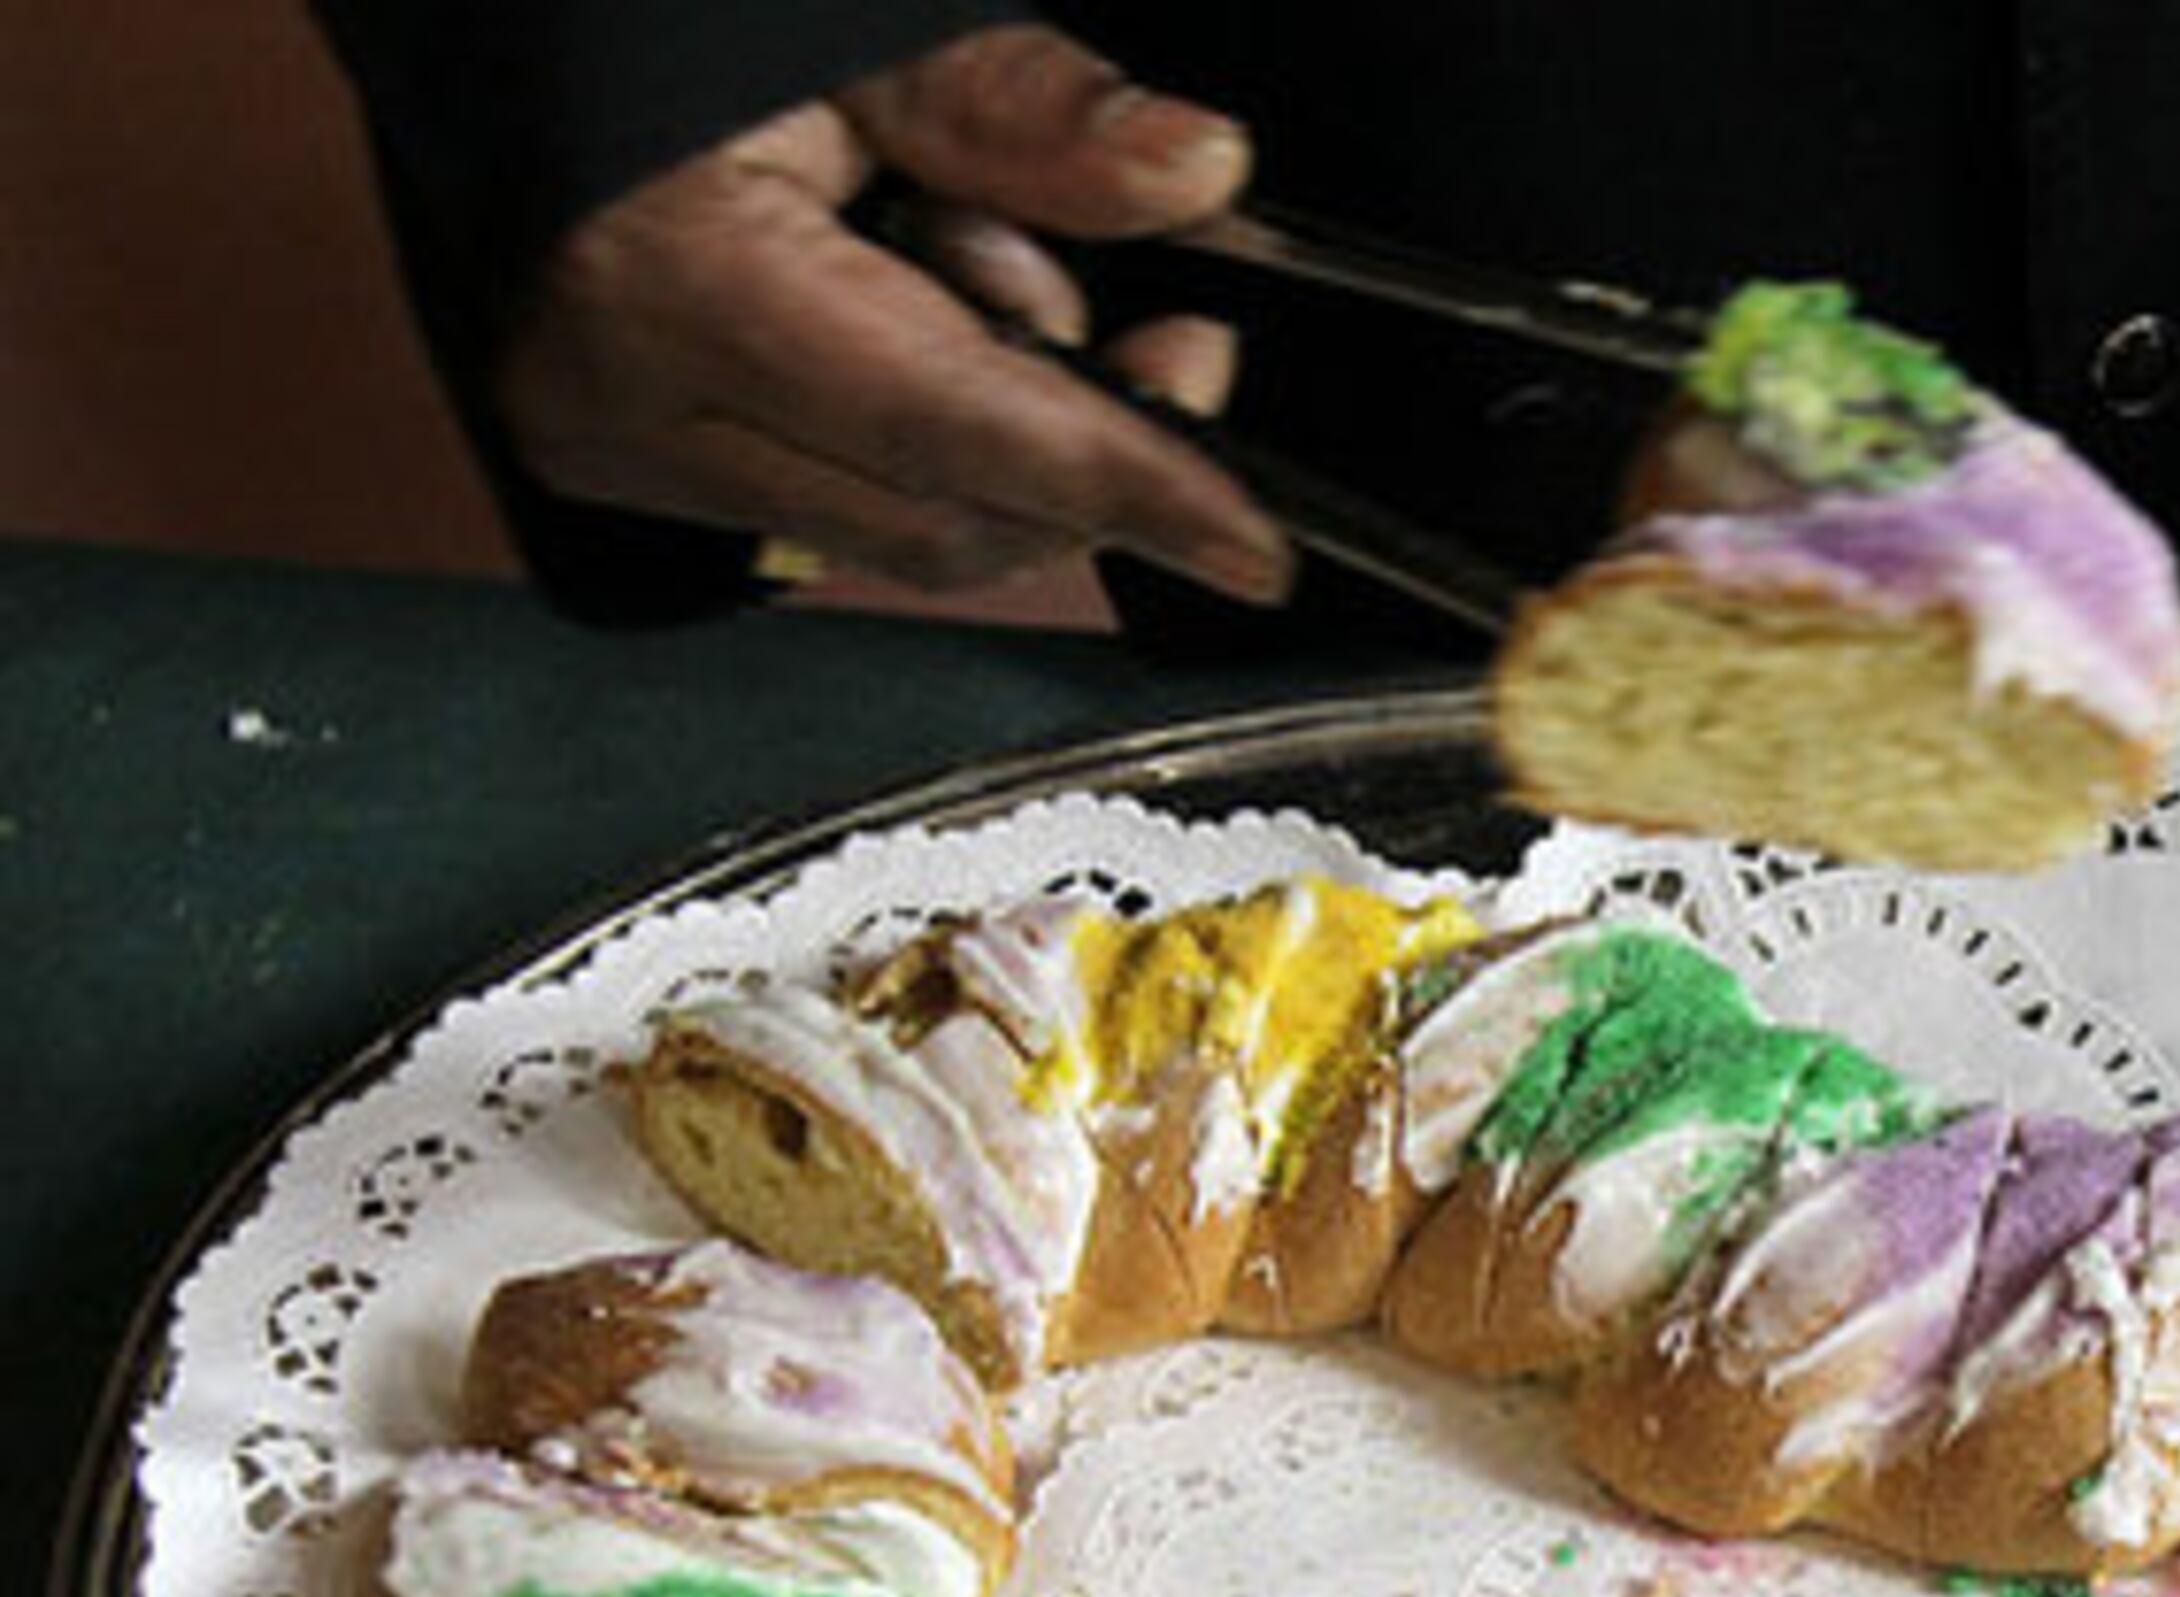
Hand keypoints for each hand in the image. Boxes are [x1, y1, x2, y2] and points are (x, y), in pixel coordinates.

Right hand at [495, 25, 1290, 600]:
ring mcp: (620, 449)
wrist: (506, 49)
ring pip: (901, 535)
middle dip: (1090, 463)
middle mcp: (630, 397)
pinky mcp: (629, 468)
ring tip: (1023, 292)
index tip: (1253, 543)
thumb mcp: (860, 32)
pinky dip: (934, 453)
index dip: (1121, 486)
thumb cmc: (664, 27)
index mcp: (672, 273)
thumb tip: (1192, 170)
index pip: (952, 429)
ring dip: (1017, 457)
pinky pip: (839, 511)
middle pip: (939, 520)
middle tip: (1179, 354)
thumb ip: (1029, 110)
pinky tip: (938, 332)